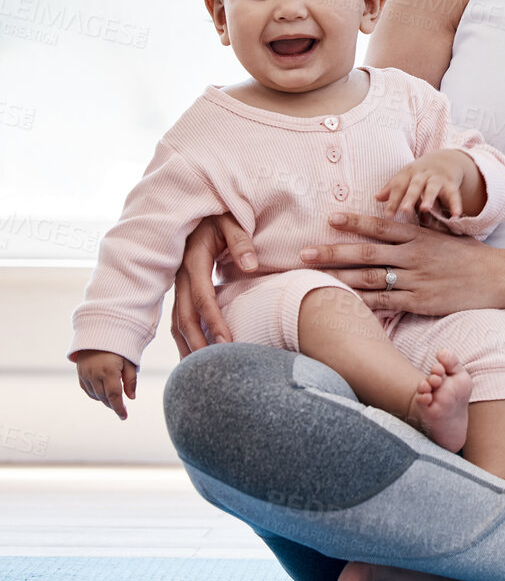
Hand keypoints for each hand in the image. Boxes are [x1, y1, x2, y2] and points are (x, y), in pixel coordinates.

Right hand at [74, 349, 137, 419]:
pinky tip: (103, 393)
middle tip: (122, 407)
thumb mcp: (130, 361)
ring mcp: (85, 375)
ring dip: (105, 400)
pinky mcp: (80, 374)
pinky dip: (96, 394)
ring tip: (114, 398)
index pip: (114, 396)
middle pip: (105, 398)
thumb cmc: (119, 348)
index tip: (124, 417)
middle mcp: (95, 375)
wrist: (99, 334)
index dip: (119, 408)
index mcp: (109, 372)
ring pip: (96, 395)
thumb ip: (130, 380)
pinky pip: (88, 390)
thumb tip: (131, 398)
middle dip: (114, 404)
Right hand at [170, 212, 254, 358]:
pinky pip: (179, 316)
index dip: (214, 321)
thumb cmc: (220, 214)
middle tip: (215, 365)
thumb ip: (241, 242)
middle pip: (184, 316)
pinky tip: (194, 354)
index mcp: (193, 260)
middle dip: (198, 342)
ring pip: (177, 320)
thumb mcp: (232, 221)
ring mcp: (178, 282)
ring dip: (187, 345)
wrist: (199, 209)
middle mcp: (181, 275)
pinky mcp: (181, 287)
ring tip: (199, 371)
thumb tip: (251, 266)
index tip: (228, 342)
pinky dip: (184, 337)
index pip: (202, 297)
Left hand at [299, 210, 504, 316]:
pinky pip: (386, 302)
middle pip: (366, 253)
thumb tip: (399, 216)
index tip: (329, 219)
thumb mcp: (446, 235)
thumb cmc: (471, 256)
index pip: (380, 227)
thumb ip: (420, 229)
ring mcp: (417, 280)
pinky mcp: (421, 302)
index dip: (353, 222)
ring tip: (314, 277)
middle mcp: (415, 256)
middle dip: (332, 253)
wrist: (499, 277)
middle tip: (303, 253)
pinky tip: (343, 302)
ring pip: (371, 278)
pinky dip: (363, 302)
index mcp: (420, 236)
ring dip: (340, 277)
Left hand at [377, 149, 476, 222]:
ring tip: (425, 209)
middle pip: (415, 186)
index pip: (399, 186)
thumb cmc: (419, 175)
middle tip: (404, 210)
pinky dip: (455, 204)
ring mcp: (437, 179)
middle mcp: (422, 175)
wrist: (444, 160)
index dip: (393, 200)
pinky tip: (456, 215)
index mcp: (408, 174)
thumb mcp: (405, 178)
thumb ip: (392, 189)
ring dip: (429, 198)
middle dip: (409, 197)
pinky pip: (454, 194)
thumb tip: (376, 197)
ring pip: (433, 188)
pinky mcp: (451, 184)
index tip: (388, 215)